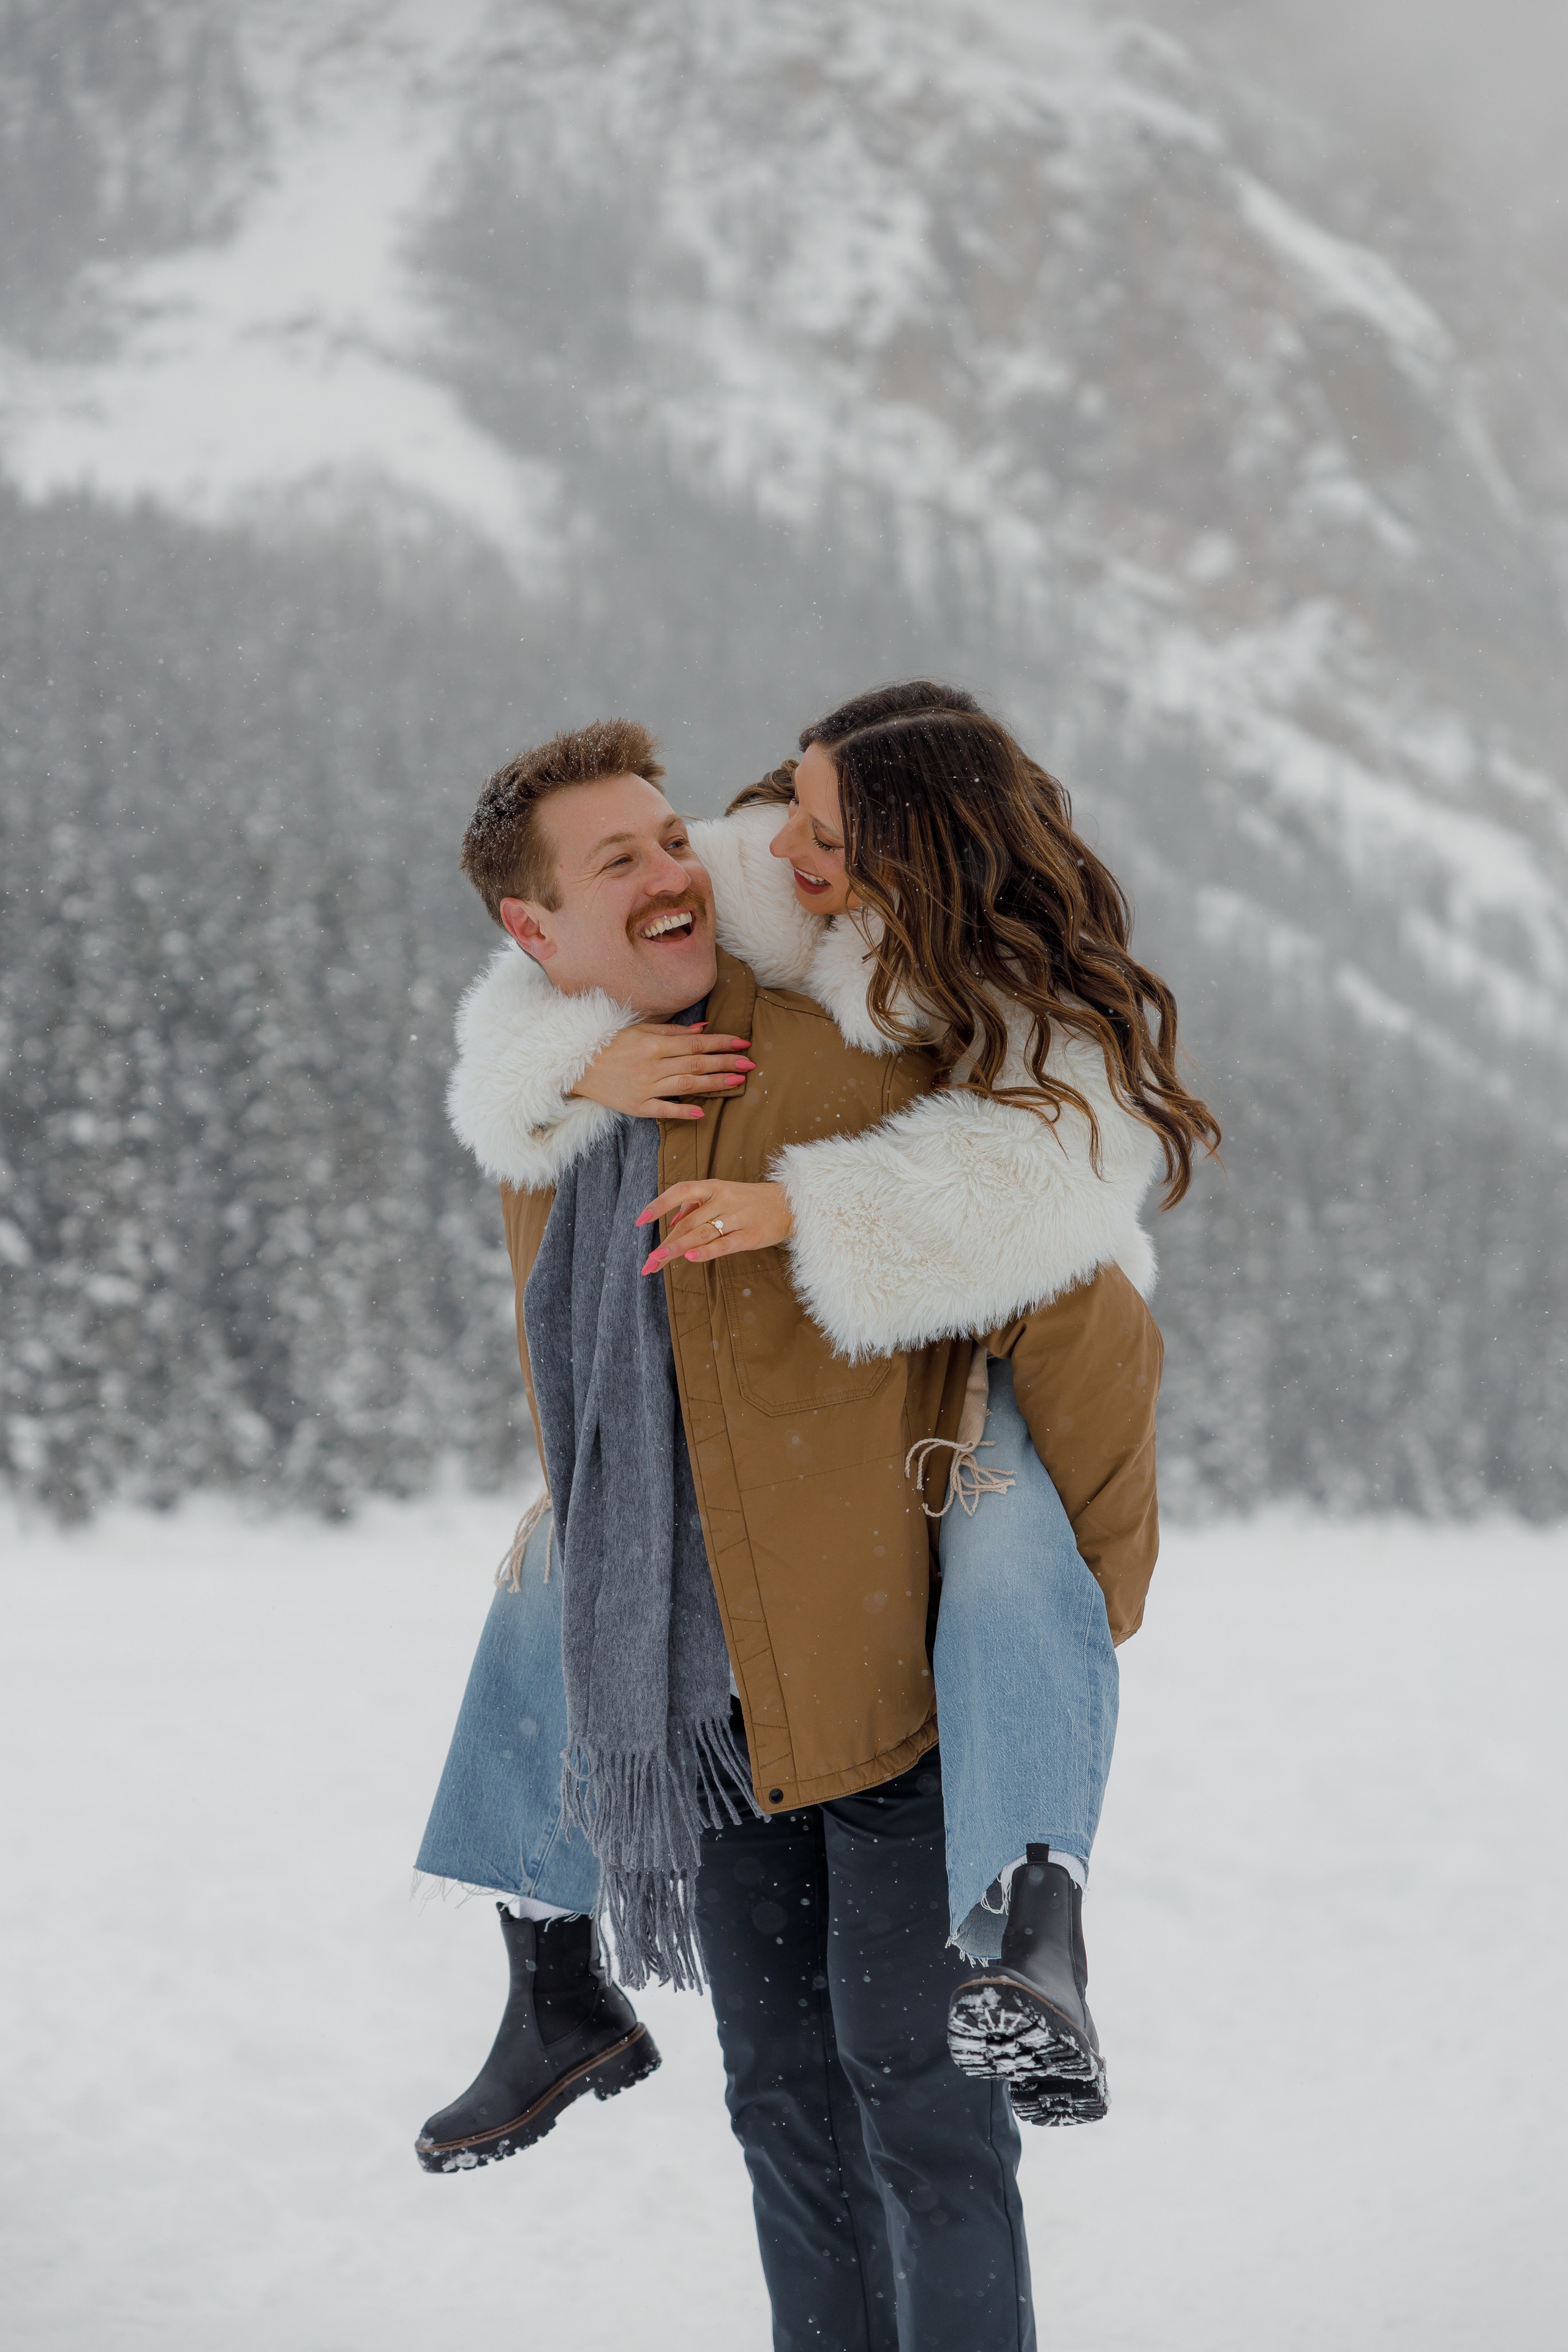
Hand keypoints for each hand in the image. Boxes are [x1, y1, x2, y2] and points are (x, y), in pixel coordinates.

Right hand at [570, 1022, 755, 1118]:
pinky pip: (663, 1109)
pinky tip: (701, 1111)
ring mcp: (644, 1087)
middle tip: (750, 1064)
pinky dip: (682, 1111)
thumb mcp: (640, 1031)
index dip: (721, 1043)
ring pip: (685, 1085)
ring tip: (736, 1082)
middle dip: (725, 1063)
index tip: (743, 1044)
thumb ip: (673, 1032)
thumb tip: (704, 1030)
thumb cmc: (612, 1046)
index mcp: (653, 1044)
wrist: (579, 1067)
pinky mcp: (637, 1107)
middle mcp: (651, 1065)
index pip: (695, 1044)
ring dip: (713, 1083)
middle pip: (695, 1063)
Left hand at [637, 1180, 793, 1270]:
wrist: (790, 1204)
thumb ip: (696, 1205)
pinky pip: (724, 1244)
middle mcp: (723, 1199)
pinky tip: (690, 1258)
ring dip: (677, 1249)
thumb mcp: (723, 1193)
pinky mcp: (750, 1236)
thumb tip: (672, 1221)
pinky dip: (706, 1251)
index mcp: (714, 1187)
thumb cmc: (750, 1200)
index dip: (659, 1205)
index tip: (640, 1220)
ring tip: (658, 1262)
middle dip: (666, 1243)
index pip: (680, 1191)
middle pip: (688, 1223)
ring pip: (701, 1234)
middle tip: (648, 1262)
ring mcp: (737, 1217)